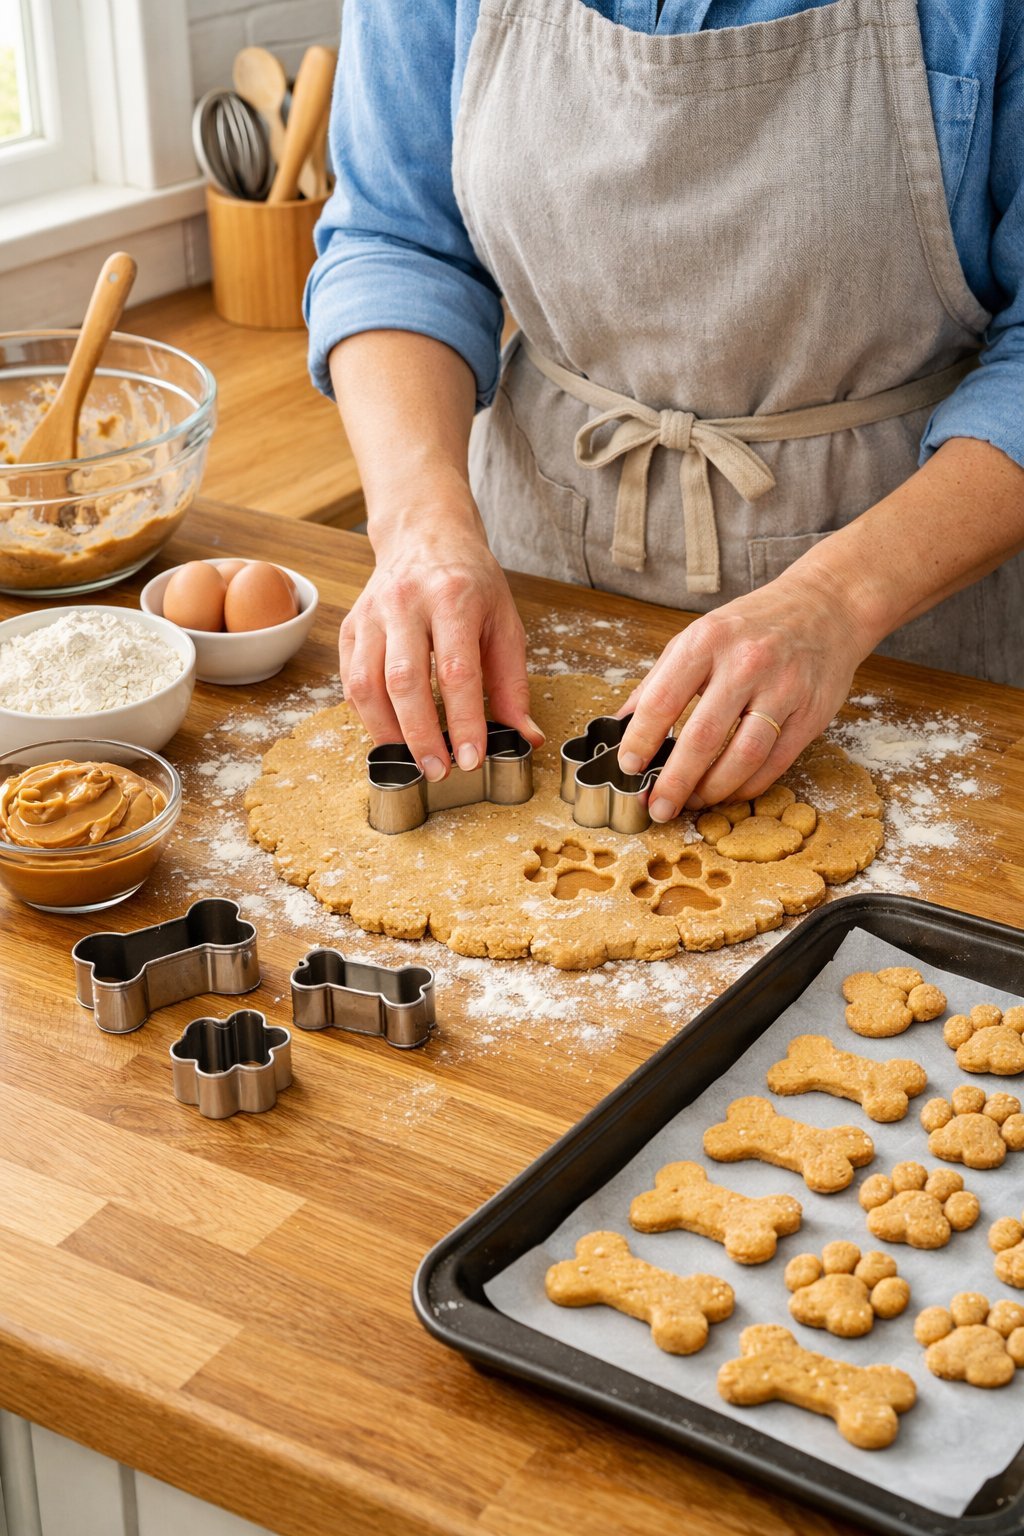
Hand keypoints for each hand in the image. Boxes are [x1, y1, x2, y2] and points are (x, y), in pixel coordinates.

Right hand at [338, 491, 542, 779]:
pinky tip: (389, 733)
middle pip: (404, 681)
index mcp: (454, 598)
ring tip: (411, 761)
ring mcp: (372, 614)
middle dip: (421, 735)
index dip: (464, 721)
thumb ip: (513, 684)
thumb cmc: (470, 582)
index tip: (471, 758)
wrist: (425, 536)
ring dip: (387, 732)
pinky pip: (351, 680)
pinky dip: (368, 715)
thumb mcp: (505, 623)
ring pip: (367, 684)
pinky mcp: (351, 626)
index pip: (457, 671)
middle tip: (439, 771)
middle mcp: (406, 603)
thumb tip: (525, 737)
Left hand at [615, 568, 875, 819]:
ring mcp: (783, 689)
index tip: (628, 767)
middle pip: (703, 738)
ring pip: (743, 757)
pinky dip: (746, 786)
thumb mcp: (698, 636)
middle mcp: (746, 663)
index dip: (641, 740)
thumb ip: (659, 681)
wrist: (824, 606)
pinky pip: (774, 763)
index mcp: (707, 641)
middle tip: (656, 807)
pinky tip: (728, 792)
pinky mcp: (811, 713)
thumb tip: (621, 727)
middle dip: (675, 781)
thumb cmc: (752, 625)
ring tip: (692, 802)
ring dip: (712, 790)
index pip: (663, 700)